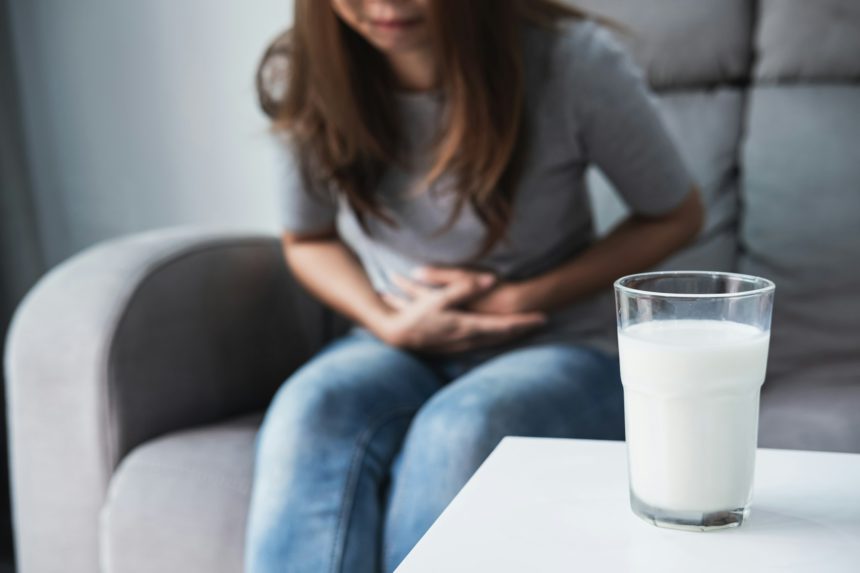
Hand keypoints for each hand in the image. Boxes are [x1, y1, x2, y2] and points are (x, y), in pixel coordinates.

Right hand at [377, 270, 545, 353]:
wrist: (397, 335)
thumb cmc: (416, 316)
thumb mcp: (439, 299)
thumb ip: (464, 288)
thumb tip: (491, 280)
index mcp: (469, 327)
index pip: (505, 326)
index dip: (525, 322)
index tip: (544, 317)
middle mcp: (470, 339)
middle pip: (503, 336)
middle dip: (522, 329)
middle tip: (541, 321)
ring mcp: (463, 345)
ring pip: (494, 340)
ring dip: (510, 334)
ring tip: (526, 327)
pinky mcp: (456, 346)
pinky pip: (483, 342)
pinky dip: (495, 337)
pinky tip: (498, 335)